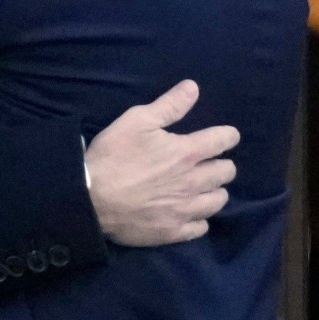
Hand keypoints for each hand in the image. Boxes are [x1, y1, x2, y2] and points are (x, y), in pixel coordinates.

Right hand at [84, 81, 238, 246]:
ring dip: (214, 191)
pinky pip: (201, 228)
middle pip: (227, 172)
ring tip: (202, 188)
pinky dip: (199, 220)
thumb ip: (169, 105)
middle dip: (221, 164)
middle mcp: (194, 182)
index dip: (228, 136)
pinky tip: (190, 214)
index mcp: (188, 152)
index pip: (224, 140)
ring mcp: (185, 210)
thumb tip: (193, 87)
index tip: (225, 137)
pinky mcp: (173, 232)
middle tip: (207, 163)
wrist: (90, 198)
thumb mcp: (137, 120)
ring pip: (218, 201)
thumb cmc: (113, 156)